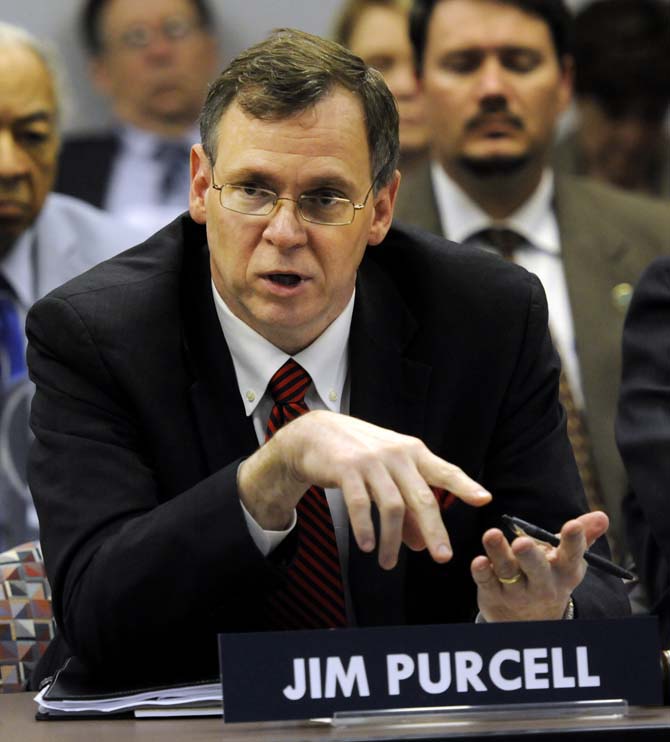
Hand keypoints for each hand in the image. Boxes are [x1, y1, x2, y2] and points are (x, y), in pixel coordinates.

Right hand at [238, 410, 490, 568]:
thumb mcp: (388, 473)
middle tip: (442, 557)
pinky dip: (365, 529)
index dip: (465, 485)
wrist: (316, 433)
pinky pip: (361, 505)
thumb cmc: (359, 455)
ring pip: (392, 507)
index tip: (484, 499)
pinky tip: (367, 545)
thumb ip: (407, 506)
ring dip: (393, 540)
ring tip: (389, 563)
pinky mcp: (347, 469)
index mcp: (412, 452)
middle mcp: (396, 455)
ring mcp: (372, 461)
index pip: (444, 470)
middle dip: (434, 531)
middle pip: (422, 498)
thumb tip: (420, 544)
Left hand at [472, 511, 608, 620]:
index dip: (573, 541)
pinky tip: (478, 560)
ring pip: (507, 571)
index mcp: (564, 572)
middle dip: (529, 556)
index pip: (571, 556)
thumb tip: (602, 516)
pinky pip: (487, 582)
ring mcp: (517, 591)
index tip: (573, 524)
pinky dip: (481, 572)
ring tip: (491, 534)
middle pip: (537, 569)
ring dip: (498, 553)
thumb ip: (582, 536)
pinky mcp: (493, 594)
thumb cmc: (550, 575)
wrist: (530, 620)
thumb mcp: (567, 560)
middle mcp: (542, 584)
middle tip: (522, 542)